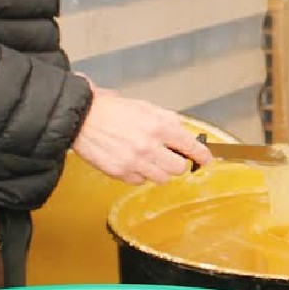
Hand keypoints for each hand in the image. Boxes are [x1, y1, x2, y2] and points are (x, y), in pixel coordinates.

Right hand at [72, 87, 210, 184]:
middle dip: (177, 163)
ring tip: (147, 159)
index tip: (206, 158)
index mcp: (158, 126)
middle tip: (169, 156)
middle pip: (179, 168)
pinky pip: (140, 182)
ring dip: (159, 171)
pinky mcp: (120, 173)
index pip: (190, 146)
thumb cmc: (113, 110)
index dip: (201, 155)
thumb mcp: (145, 107)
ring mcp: (134, 162)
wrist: (82, 118)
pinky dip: (140, 175)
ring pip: (162, 179)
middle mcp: (149, 146)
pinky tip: (132, 162)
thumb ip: (167, 121)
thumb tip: (185, 136)